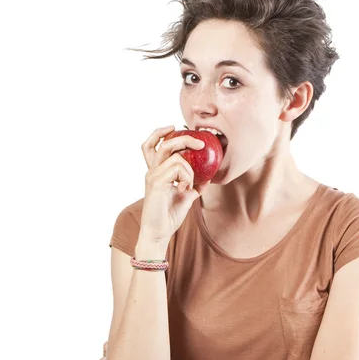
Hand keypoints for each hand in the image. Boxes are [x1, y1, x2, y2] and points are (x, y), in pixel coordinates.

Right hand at [139, 125, 209, 244]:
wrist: (159, 233)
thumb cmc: (169, 216)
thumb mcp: (186, 197)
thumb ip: (193, 185)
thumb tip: (207, 178)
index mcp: (156, 172)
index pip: (151, 145)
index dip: (160, 133)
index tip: (173, 126)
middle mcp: (152, 171)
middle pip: (164, 143)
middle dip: (184, 139)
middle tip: (202, 145)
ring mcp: (152, 176)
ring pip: (176, 158)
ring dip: (190, 170)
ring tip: (189, 185)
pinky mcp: (156, 183)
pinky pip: (178, 169)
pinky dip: (187, 177)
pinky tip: (185, 190)